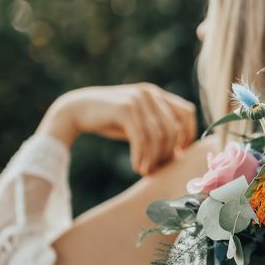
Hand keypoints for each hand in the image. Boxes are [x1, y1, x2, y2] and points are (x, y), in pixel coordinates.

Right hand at [38, 83, 197, 174]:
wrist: (76, 110)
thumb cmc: (110, 120)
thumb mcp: (138, 122)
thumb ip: (157, 129)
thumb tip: (180, 152)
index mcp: (157, 94)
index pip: (187, 112)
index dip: (188, 135)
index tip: (180, 155)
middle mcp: (150, 93)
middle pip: (173, 129)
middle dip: (167, 153)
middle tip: (157, 170)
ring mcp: (137, 99)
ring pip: (158, 135)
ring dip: (153, 158)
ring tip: (145, 171)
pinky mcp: (125, 109)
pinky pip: (141, 138)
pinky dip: (141, 156)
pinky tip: (136, 167)